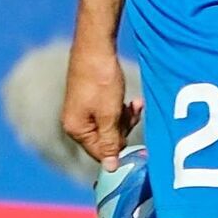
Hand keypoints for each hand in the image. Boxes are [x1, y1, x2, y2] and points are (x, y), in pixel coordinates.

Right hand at [62, 42, 141, 168]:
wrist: (96, 48)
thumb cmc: (101, 81)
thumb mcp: (109, 115)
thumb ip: (110, 142)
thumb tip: (110, 168)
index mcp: (76, 130)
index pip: (101, 154)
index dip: (121, 151)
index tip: (141, 148)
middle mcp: (76, 123)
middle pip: (106, 139)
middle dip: (124, 129)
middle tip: (134, 114)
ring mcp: (83, 111)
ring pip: (110, 125)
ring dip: (125, 118)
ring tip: (135, 104)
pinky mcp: (90, 100)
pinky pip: (109, 112)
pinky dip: (121, 108)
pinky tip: (133, 101)